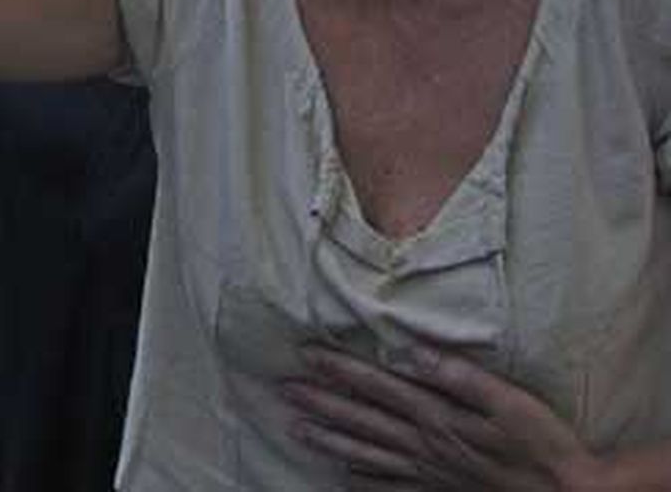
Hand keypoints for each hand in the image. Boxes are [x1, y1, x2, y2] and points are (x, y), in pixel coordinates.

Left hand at [283, 344, 600, 490]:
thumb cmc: (543, 442)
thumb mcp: (507, 400)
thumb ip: (455, 373)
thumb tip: (408, 348)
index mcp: (436, 415)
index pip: (377, 386)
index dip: (340, 368)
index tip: (305, 353)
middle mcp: (424, 444)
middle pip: (362, 419)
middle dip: (321, 402)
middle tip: (282, 389)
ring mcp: (429, 471)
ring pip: (368, 454)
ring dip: (330, 440)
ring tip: (296, 430)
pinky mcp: (440, 490)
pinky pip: (392, 487)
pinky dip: (364, 482)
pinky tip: (342, 478)